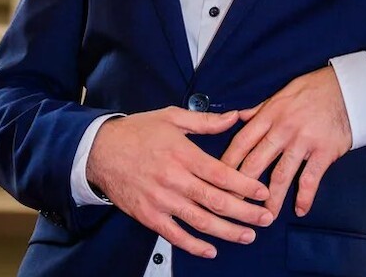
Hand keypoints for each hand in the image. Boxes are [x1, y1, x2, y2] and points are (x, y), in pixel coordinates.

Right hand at [85, 107, 272, 258]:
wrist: (100, 150)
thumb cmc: (138, 131)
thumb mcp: (173, 117)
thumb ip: (206, 121)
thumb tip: (235, 116)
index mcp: (183, 154)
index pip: (221, 174)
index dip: (245, 185)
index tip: (263, 192)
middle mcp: (174, 179)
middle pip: (216, 201)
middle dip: (245, 212)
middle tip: (265, 218)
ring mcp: (161, 200)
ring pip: (200, 221)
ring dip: (227, 231)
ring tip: (248, 235)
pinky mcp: (148, 215)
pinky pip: (175, 235)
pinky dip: (194, 245)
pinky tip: (212, 250)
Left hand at [221, 67, 351, 220]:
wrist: (346, 89)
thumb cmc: (312, 90)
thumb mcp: (282, 93)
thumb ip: (260, 109)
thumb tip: (237, 116)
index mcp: (270, 114)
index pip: (242, 141)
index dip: (228, 162)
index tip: (217, 179)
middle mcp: (283, 129)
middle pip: (256, 162)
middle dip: (242, 186)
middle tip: (233, 206)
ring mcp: (303, 141)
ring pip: (281, 175)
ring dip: (271, 200)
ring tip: (264, 217)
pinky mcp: (324, 151)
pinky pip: (310, 179)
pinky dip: (305, 197)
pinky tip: (300, 210)